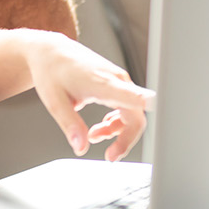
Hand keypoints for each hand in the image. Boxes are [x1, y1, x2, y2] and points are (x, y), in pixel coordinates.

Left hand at [25, 34, 155, 161]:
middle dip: (125, 139)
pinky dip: (116, 123)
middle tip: (110, 156)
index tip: (156, 111)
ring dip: (117, 131)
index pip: (131, 95)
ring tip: (93, 136)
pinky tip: (100, 127)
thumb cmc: (52, 70)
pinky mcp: (116, 84)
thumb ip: (70, 125)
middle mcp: (116, 80)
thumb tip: (81, 147)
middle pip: (136, 115)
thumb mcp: (54, 101)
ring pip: (132, 114)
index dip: (145, 104)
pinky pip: (127, 108)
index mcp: (102, 82)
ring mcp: (119, 82)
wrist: (51, 52)